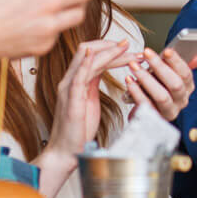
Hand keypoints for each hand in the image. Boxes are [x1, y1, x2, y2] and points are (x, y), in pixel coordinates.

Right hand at [42, 40, 137, 159]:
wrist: (65, 151)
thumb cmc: (78, 129)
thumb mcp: (89, 100)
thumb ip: (93, 84)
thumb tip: (104, 70)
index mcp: (76, 81)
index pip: (92, 55)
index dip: (109, 48)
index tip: (128, 47)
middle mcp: (70, 80)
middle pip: (89, 51)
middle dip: (111, 46)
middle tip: (131, 45)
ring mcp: (68, 88)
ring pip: (86, 60)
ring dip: (108, 52)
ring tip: (126, 49)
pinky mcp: (71, 100)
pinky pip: (78, 77)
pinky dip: (86, 63)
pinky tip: (95, 55)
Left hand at [123, 45, 196, 121]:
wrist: (145, 111)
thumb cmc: (158, 87)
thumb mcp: (170, 73)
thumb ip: (183, 62)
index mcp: (187, 87)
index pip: (186, 74)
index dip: (177, 61)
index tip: (166, 50)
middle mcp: (181, 100)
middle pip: (175, 84)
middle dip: (160, 66)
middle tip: (147, 53)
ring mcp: (169, 111)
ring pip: (161, 95)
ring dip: (146, 79)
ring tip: (134, 66)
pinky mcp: (155, 118)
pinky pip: (146, 105)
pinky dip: (137, 92)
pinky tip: (129, 81)